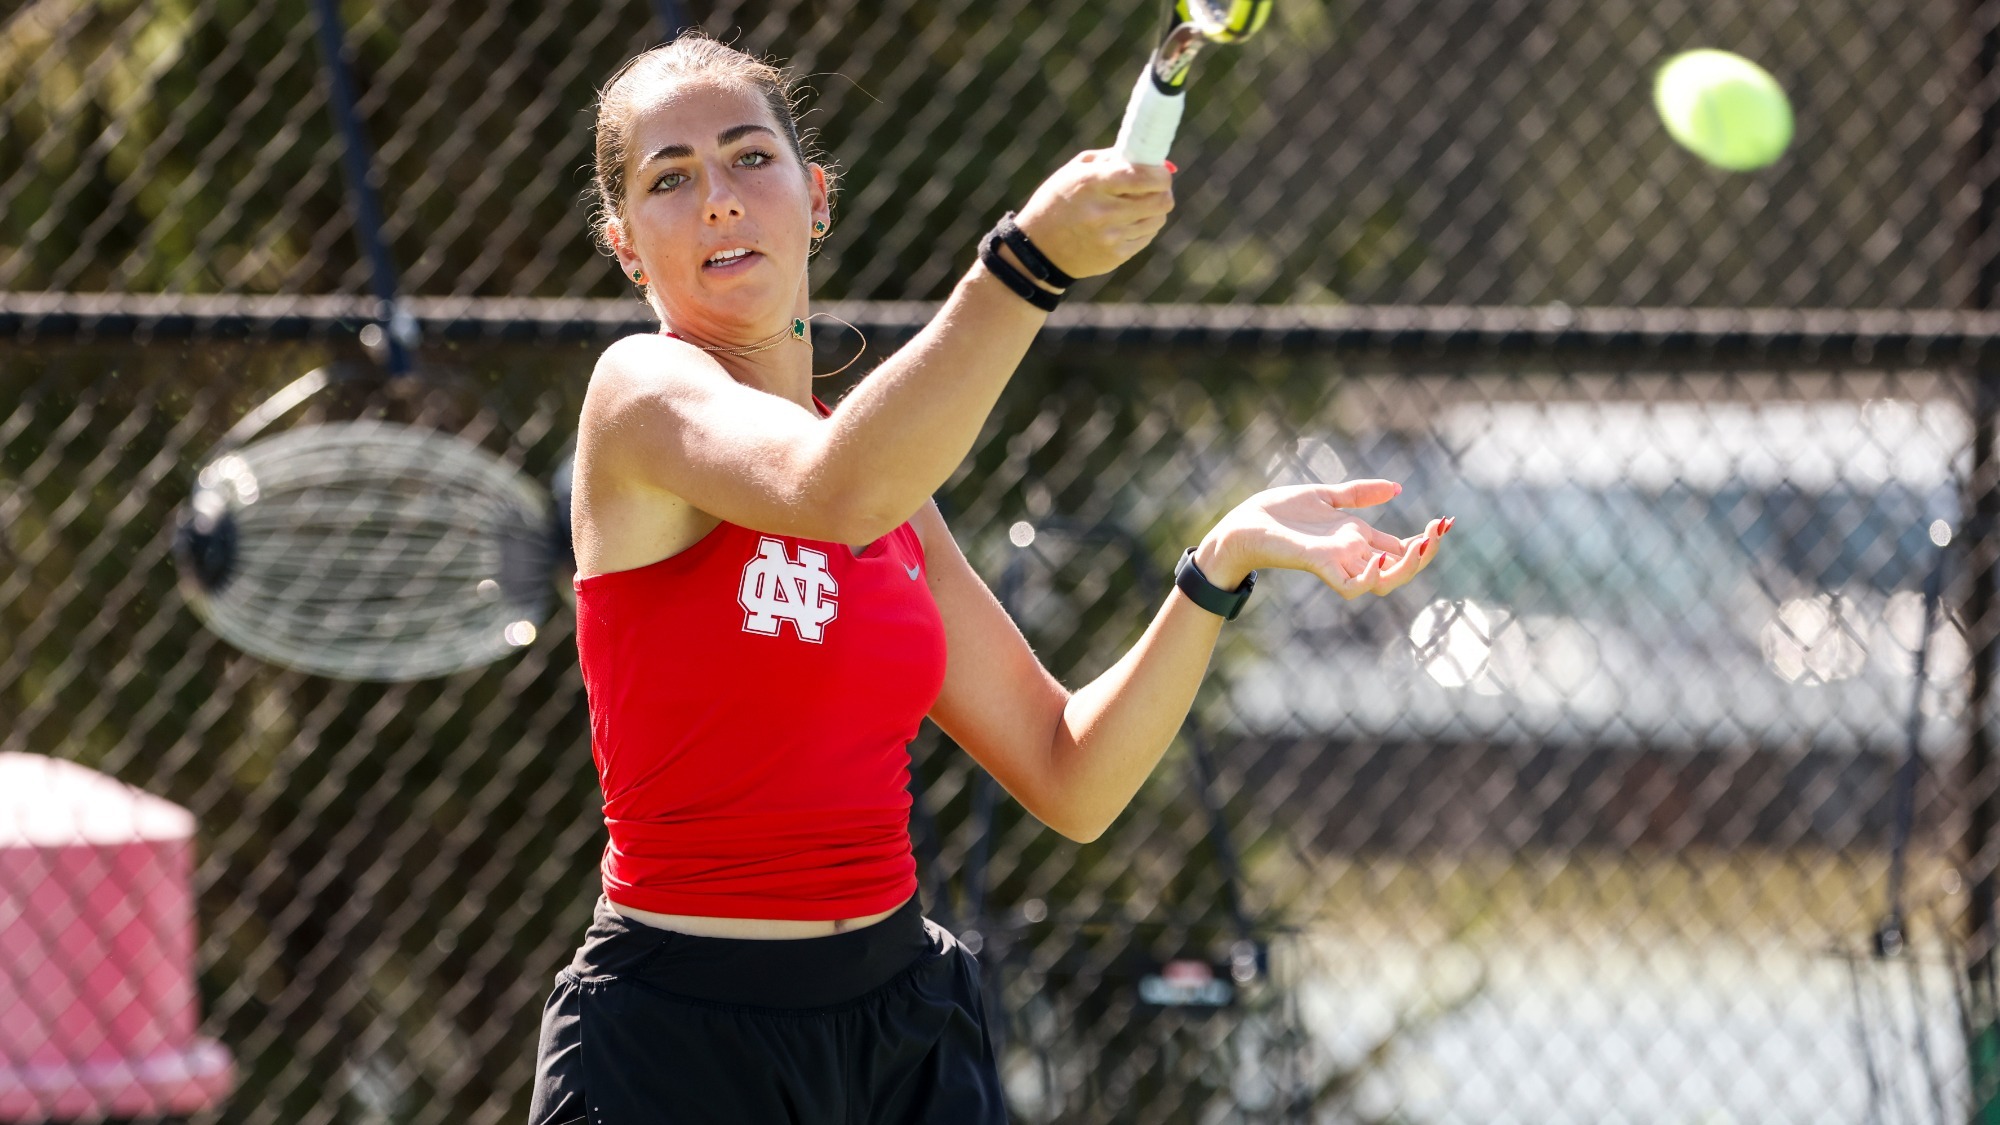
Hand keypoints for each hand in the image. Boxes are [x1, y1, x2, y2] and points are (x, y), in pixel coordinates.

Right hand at [1009, 150, 1173, 279]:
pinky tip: (1129, 221)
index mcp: (1092, 184)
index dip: (1161, 174)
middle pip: (1160, 200)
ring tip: (1140, 204)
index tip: (1162, 171)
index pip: (1143, 177)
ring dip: (1155, 209)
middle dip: (1164, 191)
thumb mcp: (1074, 171)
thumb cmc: (1057, 201)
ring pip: (1157, 219)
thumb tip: (1148, 157)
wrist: (1037, 249)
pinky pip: (1146, 237)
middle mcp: (1103, 212)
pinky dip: (1144, 227)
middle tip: (1158, 186)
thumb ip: (1111, 159)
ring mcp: (1110, 237)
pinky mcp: (1115, 256)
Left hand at [1193, 480, 1449, 599]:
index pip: (1400, 547)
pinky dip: (1370, 579)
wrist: (1242, 525)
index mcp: (1356, 537)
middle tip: (1438, 530)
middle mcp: (1351, 553)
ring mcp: (1338, 561)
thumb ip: (1359, 493)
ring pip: (1384, 580)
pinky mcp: (1320, 564)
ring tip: (1421, 545)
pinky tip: (1379, 560)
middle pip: (1400, 566)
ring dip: (1408, 566)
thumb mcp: (1326, 496)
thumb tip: (1397, 487)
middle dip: (1426, 552)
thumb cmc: (1277, 513)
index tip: (1446, 523)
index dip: (1426, 540)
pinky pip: (1353, 585)